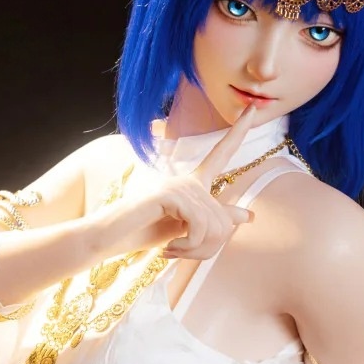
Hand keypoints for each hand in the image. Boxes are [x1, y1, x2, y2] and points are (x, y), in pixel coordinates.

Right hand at [92, 104, 261, 262]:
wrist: (110, 238)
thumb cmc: (144, 232)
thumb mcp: (186, 230)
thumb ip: (215, 221)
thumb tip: (250, 215)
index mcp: (193, 183)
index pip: (221, 153)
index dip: (239, 131)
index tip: (254, 109)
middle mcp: (188, 179)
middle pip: (224, 220)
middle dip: (208, 249)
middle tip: (182, 254)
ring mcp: (178, 185)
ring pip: (214, 227)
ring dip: (195, 251)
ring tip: (172, 251)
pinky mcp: (170, 195)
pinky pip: (199, 226)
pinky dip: (188, 247)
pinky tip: (167, 250)